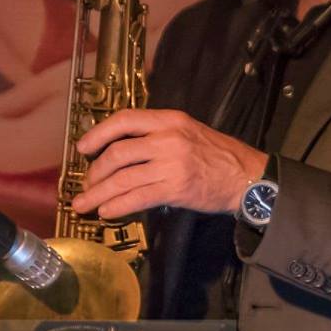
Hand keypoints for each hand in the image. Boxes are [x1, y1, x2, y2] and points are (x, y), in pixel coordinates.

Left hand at [72, 109, 267, 219]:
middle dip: (95, 173)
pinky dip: (117, 206)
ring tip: (85, 205)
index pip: (125, 119)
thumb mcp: (189, 133)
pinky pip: (137, 197)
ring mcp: (172, 164)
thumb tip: (120, 151)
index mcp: (171, 120)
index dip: (99, 133)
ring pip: (122, 178)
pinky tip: (107, 211)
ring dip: (98, 194)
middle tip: (87, 186)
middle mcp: (169, 139)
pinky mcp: (175, 188)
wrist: (247, 177)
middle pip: (118, 153)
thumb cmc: (218, 156)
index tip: (83, 148)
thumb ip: (158, 136)